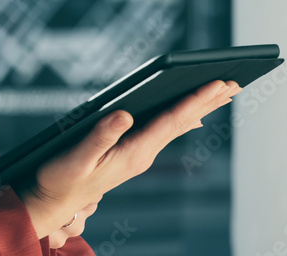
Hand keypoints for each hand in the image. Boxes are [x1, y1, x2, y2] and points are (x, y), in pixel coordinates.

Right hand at [18, 79, 241, 239]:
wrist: (53, 203)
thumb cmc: (61, 179)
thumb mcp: (77, 156)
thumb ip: (100, 135)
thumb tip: (125, 113)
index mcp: (133, 153)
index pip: (170, 122)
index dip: (194, 100)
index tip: (216, 84)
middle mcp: (141, 155)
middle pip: (181, 123)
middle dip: (207, 101)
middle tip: (234, 82)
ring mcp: (138, 155)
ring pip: (176, 127)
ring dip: (199, 108)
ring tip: (220, 93)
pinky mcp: (130, 154)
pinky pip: (164, 132)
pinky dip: (181, 118)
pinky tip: (190, 115)